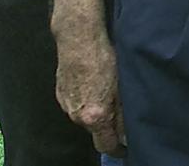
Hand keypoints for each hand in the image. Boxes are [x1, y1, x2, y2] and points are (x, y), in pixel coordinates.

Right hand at [54, 32, 125, 155]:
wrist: (79, 40)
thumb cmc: (105, 59)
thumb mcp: (122, 86)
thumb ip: (124, 113)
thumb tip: (128, 133)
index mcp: (95, 117)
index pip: (106, 146)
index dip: (118, 149)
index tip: (126, 148)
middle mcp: (77, 116)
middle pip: (96, 131)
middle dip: (108, 127)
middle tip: (121, 114)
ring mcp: (66, 106)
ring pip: (86, 117)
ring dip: (97, 112)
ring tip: (108, 94)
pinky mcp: (60, 94)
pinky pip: (76, 105)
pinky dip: (86, 101)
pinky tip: (95, 85)